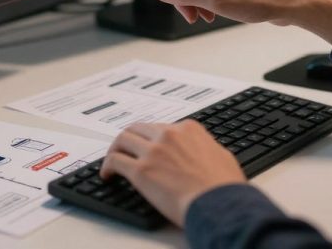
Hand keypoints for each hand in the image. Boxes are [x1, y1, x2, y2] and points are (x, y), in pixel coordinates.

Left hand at [100, 121, 245, 226]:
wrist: (219, 204)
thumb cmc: (224, 186)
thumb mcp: (221, 156)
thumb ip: (206, 149)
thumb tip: (203, 154)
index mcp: (188, 129)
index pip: (161, 128)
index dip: (152, 139)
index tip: (148, 148)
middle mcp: (169, 135)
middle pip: (139, 129)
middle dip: (130, 139)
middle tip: (125, 150)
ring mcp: (153, 151)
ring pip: (123, 139)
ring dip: (115, 149)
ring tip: (112, 160)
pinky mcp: (141, 171)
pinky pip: (115, 161)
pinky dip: (107, 166)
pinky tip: (107, 175)